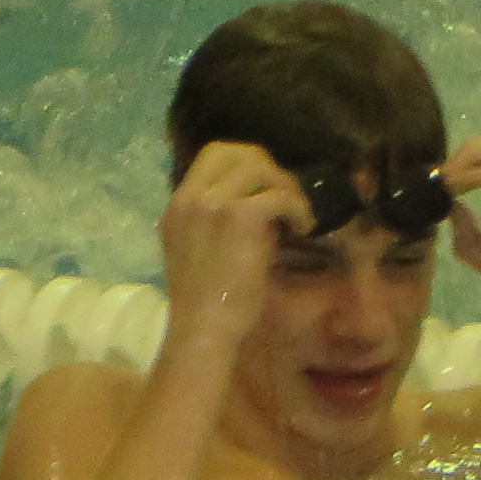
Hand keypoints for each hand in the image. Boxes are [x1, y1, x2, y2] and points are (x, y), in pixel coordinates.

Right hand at [159, 138, 314, 335]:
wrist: (204, 327)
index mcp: (177, 206)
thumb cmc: (205, 300)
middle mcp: (190, 198)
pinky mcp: (240, 216)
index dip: (247, 162)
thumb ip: (215, 217)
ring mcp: (212, 204)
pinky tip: (303, 229)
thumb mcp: (199, 248)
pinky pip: (281, 195)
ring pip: (262, 169)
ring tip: (296, 218)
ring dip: (287, 189)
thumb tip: (259, 197)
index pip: (213, 155)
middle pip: (237, 152)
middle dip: (270, 170)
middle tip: (286, 200)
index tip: (265, 188)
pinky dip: (300, 209)